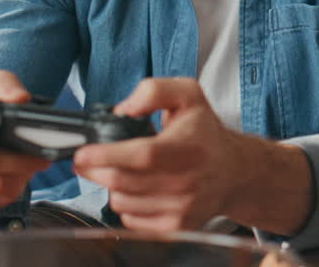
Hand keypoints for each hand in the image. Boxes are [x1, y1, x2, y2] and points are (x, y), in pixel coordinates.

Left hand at [74, 77, 239, 231]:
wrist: (235, 171)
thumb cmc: (206, 133)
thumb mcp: (188, 95)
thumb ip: (154, 91)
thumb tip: (124, 109)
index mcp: (187, 147)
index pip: (142, 155)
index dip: (107, 155)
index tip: (83, 154)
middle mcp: (186, 181)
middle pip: (123, 181)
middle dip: (96, 169)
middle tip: (90, 159)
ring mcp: (181, 208)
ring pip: (122, 202)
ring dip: (112, 186)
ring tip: (126, 171)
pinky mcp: (175, 226)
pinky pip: (131, 220)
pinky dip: (126, 204)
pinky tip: (139, 189)